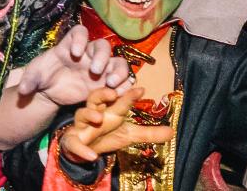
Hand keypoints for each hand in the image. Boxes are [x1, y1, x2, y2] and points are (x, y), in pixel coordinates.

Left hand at [7, 25, 129, 105]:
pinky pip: (122, 80)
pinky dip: (125, 85)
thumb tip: (23, 90)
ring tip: (111, 84)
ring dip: (118, 71)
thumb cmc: (44, 78)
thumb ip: (29, 81)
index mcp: (70, 46)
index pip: (79, 32)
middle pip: (102, 46)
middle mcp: (88, 54)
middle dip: (101, 57)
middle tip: (94, 71)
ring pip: (117, 62)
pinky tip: (121, 93)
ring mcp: (101, 68)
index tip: (75, 53)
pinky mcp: (107, 83)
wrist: (52, 92)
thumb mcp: (34, 77)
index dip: (80, 39)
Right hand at [59, 87, 174, 162]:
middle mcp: (95, 114)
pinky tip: (91, 156)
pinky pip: (74, 144)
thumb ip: (149, 133)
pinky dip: (82, 150)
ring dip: (89, 114)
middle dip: (102, 94)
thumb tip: (173, 132)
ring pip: (81, 114)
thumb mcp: (129, 135)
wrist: (85, 150)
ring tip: (98, 118)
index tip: (140, 89)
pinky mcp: (73, 141)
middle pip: (95, 98)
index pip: (119, 100)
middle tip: (112, 93)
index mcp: (110, 111)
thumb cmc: (106, 135)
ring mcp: (82, 126)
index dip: (128, 95)